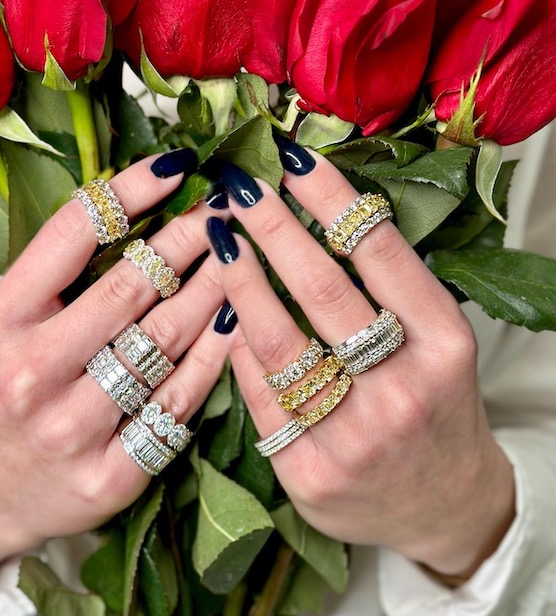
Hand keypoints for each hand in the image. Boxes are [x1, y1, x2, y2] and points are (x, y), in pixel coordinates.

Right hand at [0, 150, 230, 574]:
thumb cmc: (13, 384)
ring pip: (166, 338)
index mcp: (4, 320)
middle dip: (189, 236)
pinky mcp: (113, 472)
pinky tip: (239, 317)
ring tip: (242, 249)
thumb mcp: (15, 319)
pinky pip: (182, 397)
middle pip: (131, 285)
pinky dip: (217, 351)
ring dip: (215, 285)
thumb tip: (144, 197)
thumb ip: (66, 268)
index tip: (178, 163)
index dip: (131, 190)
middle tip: (227, 204)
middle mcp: (33, 372)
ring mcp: (72, 426)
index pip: (72, 234)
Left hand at [207, 141, 515, 579]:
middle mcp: (403, 388)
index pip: (378, 249)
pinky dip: (237, 346)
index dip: (329, 195)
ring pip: (277, 342)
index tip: (291, 157)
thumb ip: (389, 286)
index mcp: (444, 341)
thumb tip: (314, 209)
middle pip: (321, 287)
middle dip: (272, 226)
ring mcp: (355, 436)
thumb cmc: (434, 402)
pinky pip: (257, 393)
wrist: (443, 505)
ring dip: (238, 280)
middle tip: (239, 184)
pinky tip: (223, 313)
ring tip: (219, 238)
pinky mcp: (310, 474)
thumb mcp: (438, 340)